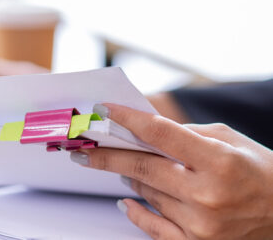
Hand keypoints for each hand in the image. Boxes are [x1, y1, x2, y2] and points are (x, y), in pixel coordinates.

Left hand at [71, 103, 272, 239]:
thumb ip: (186, 134)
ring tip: (118, 166)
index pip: (160, 133)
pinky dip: (134, 211)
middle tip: (82, 147)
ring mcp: (200, 225)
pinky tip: (124, 199)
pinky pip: (151, 227)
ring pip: (145, 193)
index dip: (127, 119)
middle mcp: (206, 195)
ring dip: (127, 176)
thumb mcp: (229, 140)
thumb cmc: (260, 171)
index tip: (104, 109)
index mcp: (218, 161)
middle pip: (141, 166)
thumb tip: (145, 130)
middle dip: (106, 154)